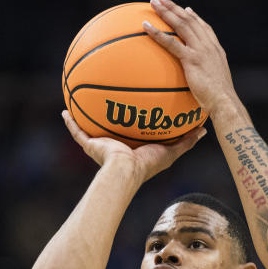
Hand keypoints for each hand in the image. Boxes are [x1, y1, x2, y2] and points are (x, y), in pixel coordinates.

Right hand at [61, 110, 205, 182]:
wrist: (125, 172)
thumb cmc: (146, 165)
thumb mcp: (170, 151)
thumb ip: (186, 140)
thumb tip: (203, 129)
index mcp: (132, 147)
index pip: (133, 130)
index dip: (133, 118)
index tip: (136, 105)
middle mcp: (114, 145)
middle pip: (110, 126)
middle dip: (109, 113)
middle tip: (109, 96)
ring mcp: (100, 145)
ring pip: (90, 126)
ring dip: (85, 114)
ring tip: (80, 98)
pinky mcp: (90, 145)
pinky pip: (76, 131)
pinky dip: (70, 122)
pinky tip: (64, 110)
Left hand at [143, 0, 240, 117]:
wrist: (224, 101)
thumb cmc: (220, 99)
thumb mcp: (217, 84)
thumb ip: (208, 76)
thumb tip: (203, 83)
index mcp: (215, 50)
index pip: (204, 28)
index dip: (194, 17)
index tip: (185, 9)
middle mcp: (208, 46)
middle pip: (189, 20)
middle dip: (174, 7)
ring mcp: (200, 50)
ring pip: (180, 25)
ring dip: (166, 12)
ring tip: (154, 2)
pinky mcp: (191, 59)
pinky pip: (171, 43)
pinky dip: (157, 33)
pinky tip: (145, 26)